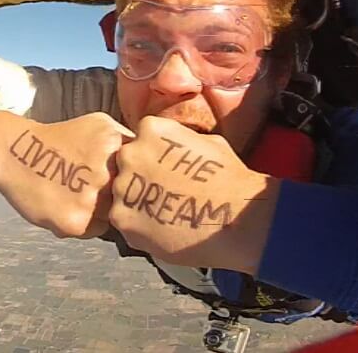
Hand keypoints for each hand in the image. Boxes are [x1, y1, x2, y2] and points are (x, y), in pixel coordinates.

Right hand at [0, 111, 134, 239]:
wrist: (16, 152)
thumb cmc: (63, 137)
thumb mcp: (100, 125)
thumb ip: (128, 140)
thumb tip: (158, 155)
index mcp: (115, 145)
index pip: (146, 171)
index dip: (141, 177)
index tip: (133, 178)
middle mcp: (106, 173)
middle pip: (132, 196)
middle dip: (123, 195)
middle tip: (101, 187)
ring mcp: (91, 200)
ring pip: (116, 216)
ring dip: (106, 210)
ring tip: (83, 194)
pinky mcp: (75, 222)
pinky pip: (96, 230)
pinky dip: (87, 222)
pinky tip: (69, 203)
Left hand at [109, 116, 278, 273]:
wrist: (236, 218)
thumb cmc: (229, 179)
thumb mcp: (206, 142)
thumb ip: (178, 140)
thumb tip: (171, 146)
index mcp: (150, 128)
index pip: (140, 139)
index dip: (154, 156)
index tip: (168, 170)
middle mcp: (131, 153)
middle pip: (126, 164)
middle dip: (141, 176)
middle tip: (167, 192)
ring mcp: (123, 186)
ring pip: (122, 192)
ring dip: (139, 201)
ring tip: (168, 212)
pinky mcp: (122, 217)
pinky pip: (124, 219)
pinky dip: (139, 226)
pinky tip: (163, 228)